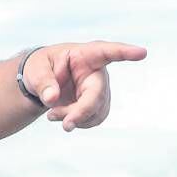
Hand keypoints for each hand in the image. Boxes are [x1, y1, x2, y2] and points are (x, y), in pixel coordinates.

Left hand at [24, 41, 147, 130]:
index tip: (141, 53)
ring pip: (98, 110)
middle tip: (65, 125)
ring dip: (76, 119)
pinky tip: (64, 118)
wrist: (39, 82)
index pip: (107, 51)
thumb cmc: (39, 68)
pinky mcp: (97, 104)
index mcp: (85, 55)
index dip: (125, 53)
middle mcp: (97, 71)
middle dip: (82, 111)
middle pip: (98, 93)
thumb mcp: (34, 70)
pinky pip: (95, 119)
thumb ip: (42, 82)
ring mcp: (99, 88)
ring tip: (52, 115)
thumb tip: (52, 98)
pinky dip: (79, 123)